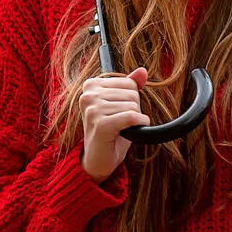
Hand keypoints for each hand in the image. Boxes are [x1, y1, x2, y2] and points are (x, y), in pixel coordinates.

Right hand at [79, 66, 150, 183]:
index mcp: (91, 85)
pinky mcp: (101, 124)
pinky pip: (132, 117)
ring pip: (133, 106)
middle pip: (132, 93)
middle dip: (134, 110)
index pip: (129, 82)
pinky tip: (131, 131)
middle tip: (121, 123)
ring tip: (120, 129)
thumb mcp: (121, 105)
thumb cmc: (111, 132)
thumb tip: (142, 71)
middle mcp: (88, 95)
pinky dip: (139, 124)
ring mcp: (93, 110)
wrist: (98, 160)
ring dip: (134, 120)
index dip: (131, 99)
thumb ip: (130, 86)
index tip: (119, 111)